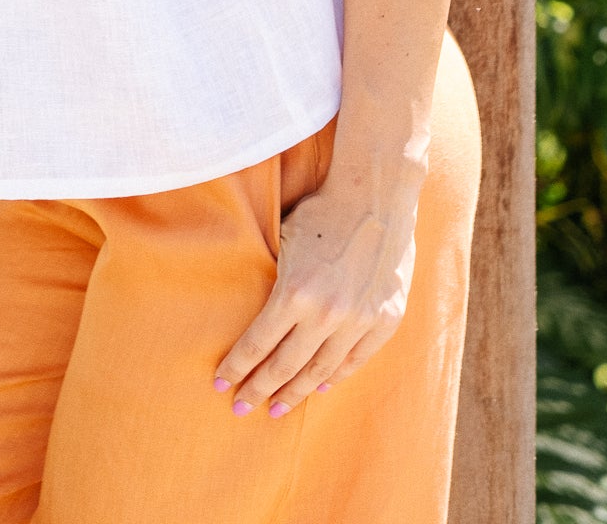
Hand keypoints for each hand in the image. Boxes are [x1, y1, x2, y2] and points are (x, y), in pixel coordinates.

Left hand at [212, 177, 418, 416]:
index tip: (220, 383)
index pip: (257, 344)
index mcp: (295, 292)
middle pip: (285, 366)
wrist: (376, 195)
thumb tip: (254, 309)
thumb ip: (273, 279)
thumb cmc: (322, 211)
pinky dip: (335, 376)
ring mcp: (360, 320)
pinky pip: (356, 360)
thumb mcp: (284, 240)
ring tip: (275, 409)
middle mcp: (327, 314)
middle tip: (239, 407)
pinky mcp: (386, 320)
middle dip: (258, 389)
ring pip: (320, 371)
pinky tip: (319, 387)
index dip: (237, 367)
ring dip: (295, 392)